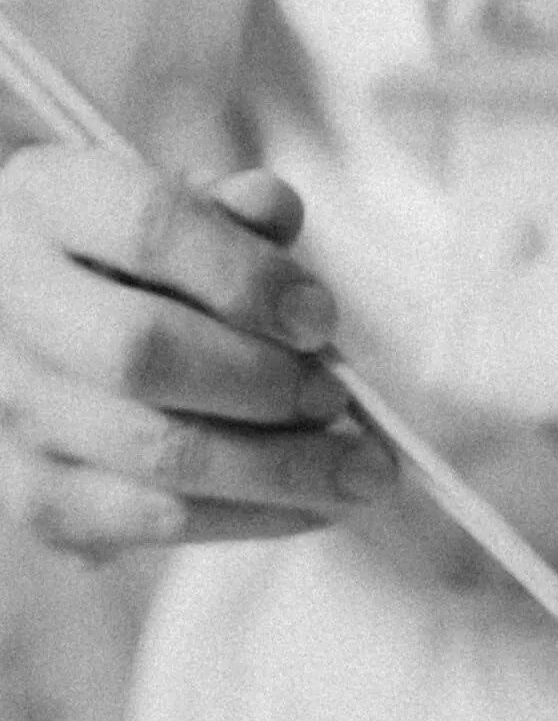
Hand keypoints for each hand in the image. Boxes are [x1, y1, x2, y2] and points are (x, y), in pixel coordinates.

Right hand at [0, 145, 396, 559]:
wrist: (66, 321)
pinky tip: (313, 504)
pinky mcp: (31, 492)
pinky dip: (248, 518)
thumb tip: (271, 211)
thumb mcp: (190, 207)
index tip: (323, 319)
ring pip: (154, 453)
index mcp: (48, 198)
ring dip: (278, 467)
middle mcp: (10, 301)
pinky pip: (149, 522)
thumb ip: (234, 209)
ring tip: (358, 466)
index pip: (149, 227)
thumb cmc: (149, 256)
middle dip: (263, 383)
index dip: (248, 277)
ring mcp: (10, 404)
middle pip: (143, 352)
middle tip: (339, 397)